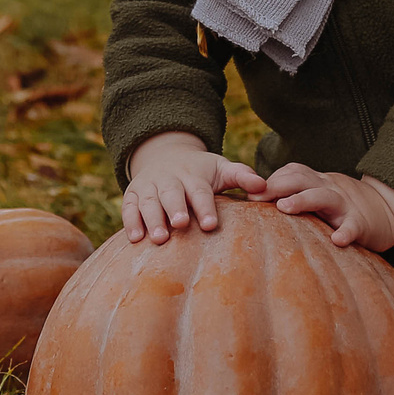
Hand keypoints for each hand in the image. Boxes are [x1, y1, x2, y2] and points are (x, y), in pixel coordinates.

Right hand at [123, 131, 265, 244]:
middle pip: (172, 194)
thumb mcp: (222, 168)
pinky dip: (130, 222)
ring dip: (152, 219)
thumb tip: (264, 187)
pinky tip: (135, 239)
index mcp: (194, 175)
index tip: (211, 225)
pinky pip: (129, 207)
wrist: (166, 155)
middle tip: (181, 225)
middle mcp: (169, 179)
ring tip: (159, 238)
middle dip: (175, 209)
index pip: (200, 192)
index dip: (205, 208)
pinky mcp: (132, 195)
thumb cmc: (201, 171)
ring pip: (149, 201)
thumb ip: (243, 176)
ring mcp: (149, 186)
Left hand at [260, 163, 393, 250]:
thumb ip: (297, 195)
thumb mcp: (321, 195)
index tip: (248, 191)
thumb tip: (257, 202)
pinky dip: (345, 233)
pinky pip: (353, 226)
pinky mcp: (362, 223)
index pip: (292, 172)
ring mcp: (346, 204)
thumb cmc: (345, 207)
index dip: (271, 180)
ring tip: (285, 208)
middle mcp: (330, 188)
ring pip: (323, 197)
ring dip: (303, 200)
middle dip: (277, 186)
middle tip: (255, 198)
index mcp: (318, 182)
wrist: (388, 211)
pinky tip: (337, 241)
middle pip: (302, 179)